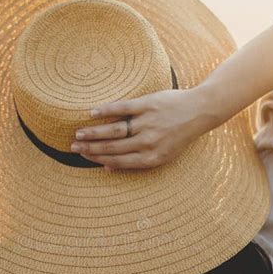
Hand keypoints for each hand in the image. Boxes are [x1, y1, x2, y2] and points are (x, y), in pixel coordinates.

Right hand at [71, 87, 226, 170]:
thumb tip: (109, 168)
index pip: (118, 161)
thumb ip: (137, 161)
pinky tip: (91, 113)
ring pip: (114, 130)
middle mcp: (148, 142)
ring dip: (93, 133)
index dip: (98, 159)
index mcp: (152, 158)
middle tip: (73, 147)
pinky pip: (123, 108)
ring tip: (78, 133)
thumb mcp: (163, 155)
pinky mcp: (148, 104)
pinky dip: (106, 111)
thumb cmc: (179, 135)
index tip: (83, 157)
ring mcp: (147, 123)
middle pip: (113, 147)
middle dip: (90, 148)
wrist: (199, 111)